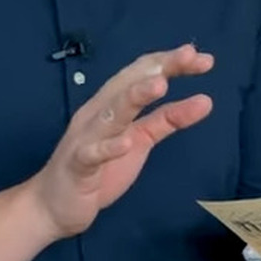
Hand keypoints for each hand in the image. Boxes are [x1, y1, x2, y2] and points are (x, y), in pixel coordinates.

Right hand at [27, 44, 213, 239]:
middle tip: (191, 55)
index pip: (142, 74)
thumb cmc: (100, 168)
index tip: (204, 58)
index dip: (171, 62)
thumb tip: (205, 101)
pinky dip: (108, 147)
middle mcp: (98, 114)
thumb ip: (168, 120)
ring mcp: (86, 139)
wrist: (55, 206)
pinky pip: (92, 155)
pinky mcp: (78, 167)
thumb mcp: (141, 139)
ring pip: (111, 113)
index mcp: (112, 105)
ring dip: (135, 96)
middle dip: (160, 67)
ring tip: (161, 84)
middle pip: (129, 84)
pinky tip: (126, 142)